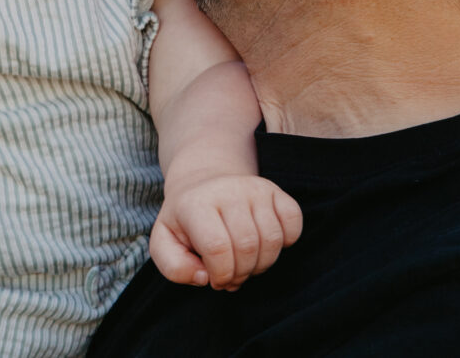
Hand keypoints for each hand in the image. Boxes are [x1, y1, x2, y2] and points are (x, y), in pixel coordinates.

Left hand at [150, 173, 302, 289]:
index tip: (214, 277)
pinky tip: (264, 242)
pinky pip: (294, 223)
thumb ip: (173, 267)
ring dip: (261, 264)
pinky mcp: (276, 191)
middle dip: (241, 273)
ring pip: (272, 240)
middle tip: (230, 272)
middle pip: (247, 247)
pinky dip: (286, 241)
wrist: (204, 181)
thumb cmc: (186, 220)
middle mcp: (227, 190)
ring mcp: (255, 188)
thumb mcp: (164, 241)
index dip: (220, 274)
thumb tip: (204, 276)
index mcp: (195, 203)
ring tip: (244, 260)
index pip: (218, 248)